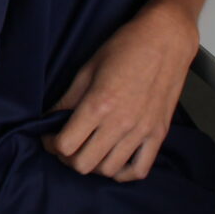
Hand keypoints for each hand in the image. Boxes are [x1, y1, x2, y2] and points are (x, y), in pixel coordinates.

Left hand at [43, 0, 197, 181]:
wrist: (166, 40)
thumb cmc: (126, 47)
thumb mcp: (87, 69)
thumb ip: (68, 99)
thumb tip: (50, 118)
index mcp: (99, 104)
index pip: (66, 144)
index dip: (51, 144)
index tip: (48, 137)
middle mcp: (121, 123)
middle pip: (84, 163)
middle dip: (67, 157)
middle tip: (64, 145)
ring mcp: (142, 131)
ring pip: (109, 170)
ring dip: (92, 165)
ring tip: (86, 150)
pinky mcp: (159, 134)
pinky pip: (139, 169)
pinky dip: (122, 173)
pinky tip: (112, 162)